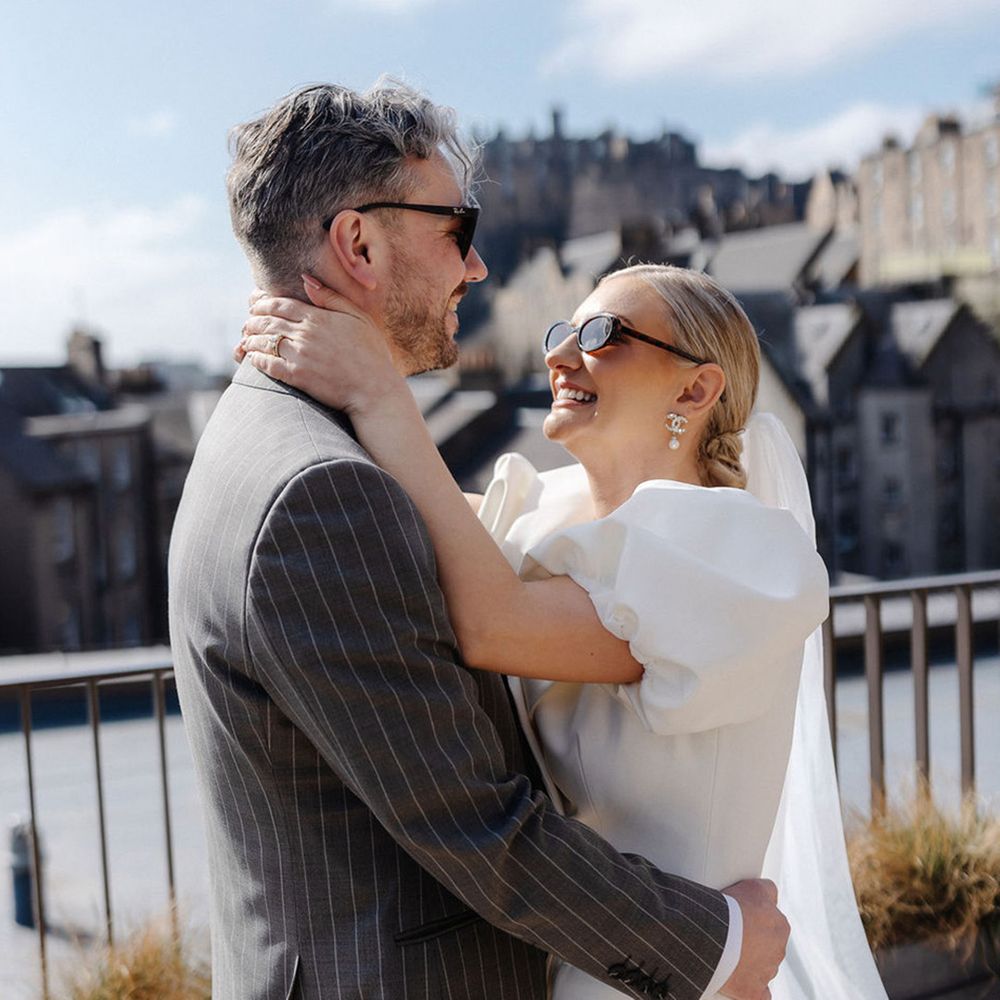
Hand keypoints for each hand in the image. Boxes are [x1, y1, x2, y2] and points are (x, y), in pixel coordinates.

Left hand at [235, 275, 403, 414]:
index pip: (279, 304)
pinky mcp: (297, 376)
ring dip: (250, 338)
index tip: (256, 305)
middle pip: (267, 321)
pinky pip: (267, 364)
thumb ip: (330, 297)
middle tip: (248, 323)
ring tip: (246, 339)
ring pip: (263, 341)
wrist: (375, 389)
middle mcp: (305, 334)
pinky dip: (256, 359)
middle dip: (252, 320)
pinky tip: (253, 358)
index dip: (262, 303)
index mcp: (317, 317)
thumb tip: (305, 279)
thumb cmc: (371, 353)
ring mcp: (300, 355)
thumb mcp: (357, 317)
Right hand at [718, 879, 788, 999]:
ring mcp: (767, 973)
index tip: (739, 916)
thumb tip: (771, 892)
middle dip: (751, 940)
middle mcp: (778, 950)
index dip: (753, 917)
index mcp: (780, 926)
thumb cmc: (729, 910)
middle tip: (729, 932)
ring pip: (761, 967)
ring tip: (725, 951)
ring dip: (747, 961)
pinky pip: (758, 993)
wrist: (711, 936)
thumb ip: (766, 889)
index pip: (770, 920)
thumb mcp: (752, 886)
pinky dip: (750, 988)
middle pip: (766, 944)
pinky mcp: (754, 992)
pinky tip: (737, 979)